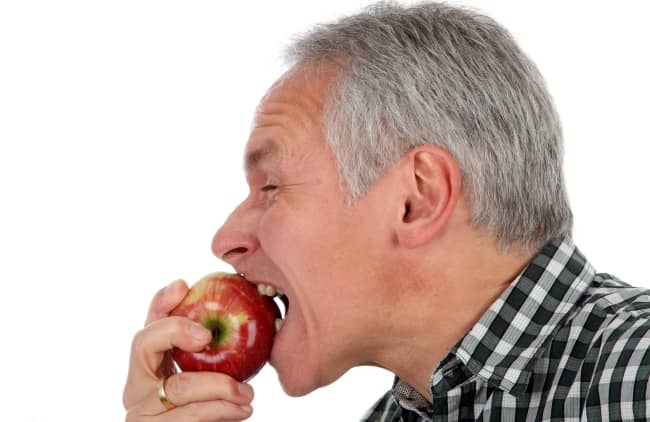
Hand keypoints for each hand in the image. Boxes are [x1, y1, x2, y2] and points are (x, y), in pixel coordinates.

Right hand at [123, 279, 254, 420]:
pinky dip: (219, 412)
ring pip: (177, 386)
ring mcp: (140, 413)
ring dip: (218, 386)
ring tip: (248, 394)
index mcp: (150, 366)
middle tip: (207, 334)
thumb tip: (256, 321)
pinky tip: (242, 411)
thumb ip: (215, 358)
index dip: (161, 301)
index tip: (184, 284)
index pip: (149, 324)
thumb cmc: (210, 415)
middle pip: (143, 343)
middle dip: (176, 330)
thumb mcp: (211, 381)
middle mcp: (137, 386)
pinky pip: (187, 417)